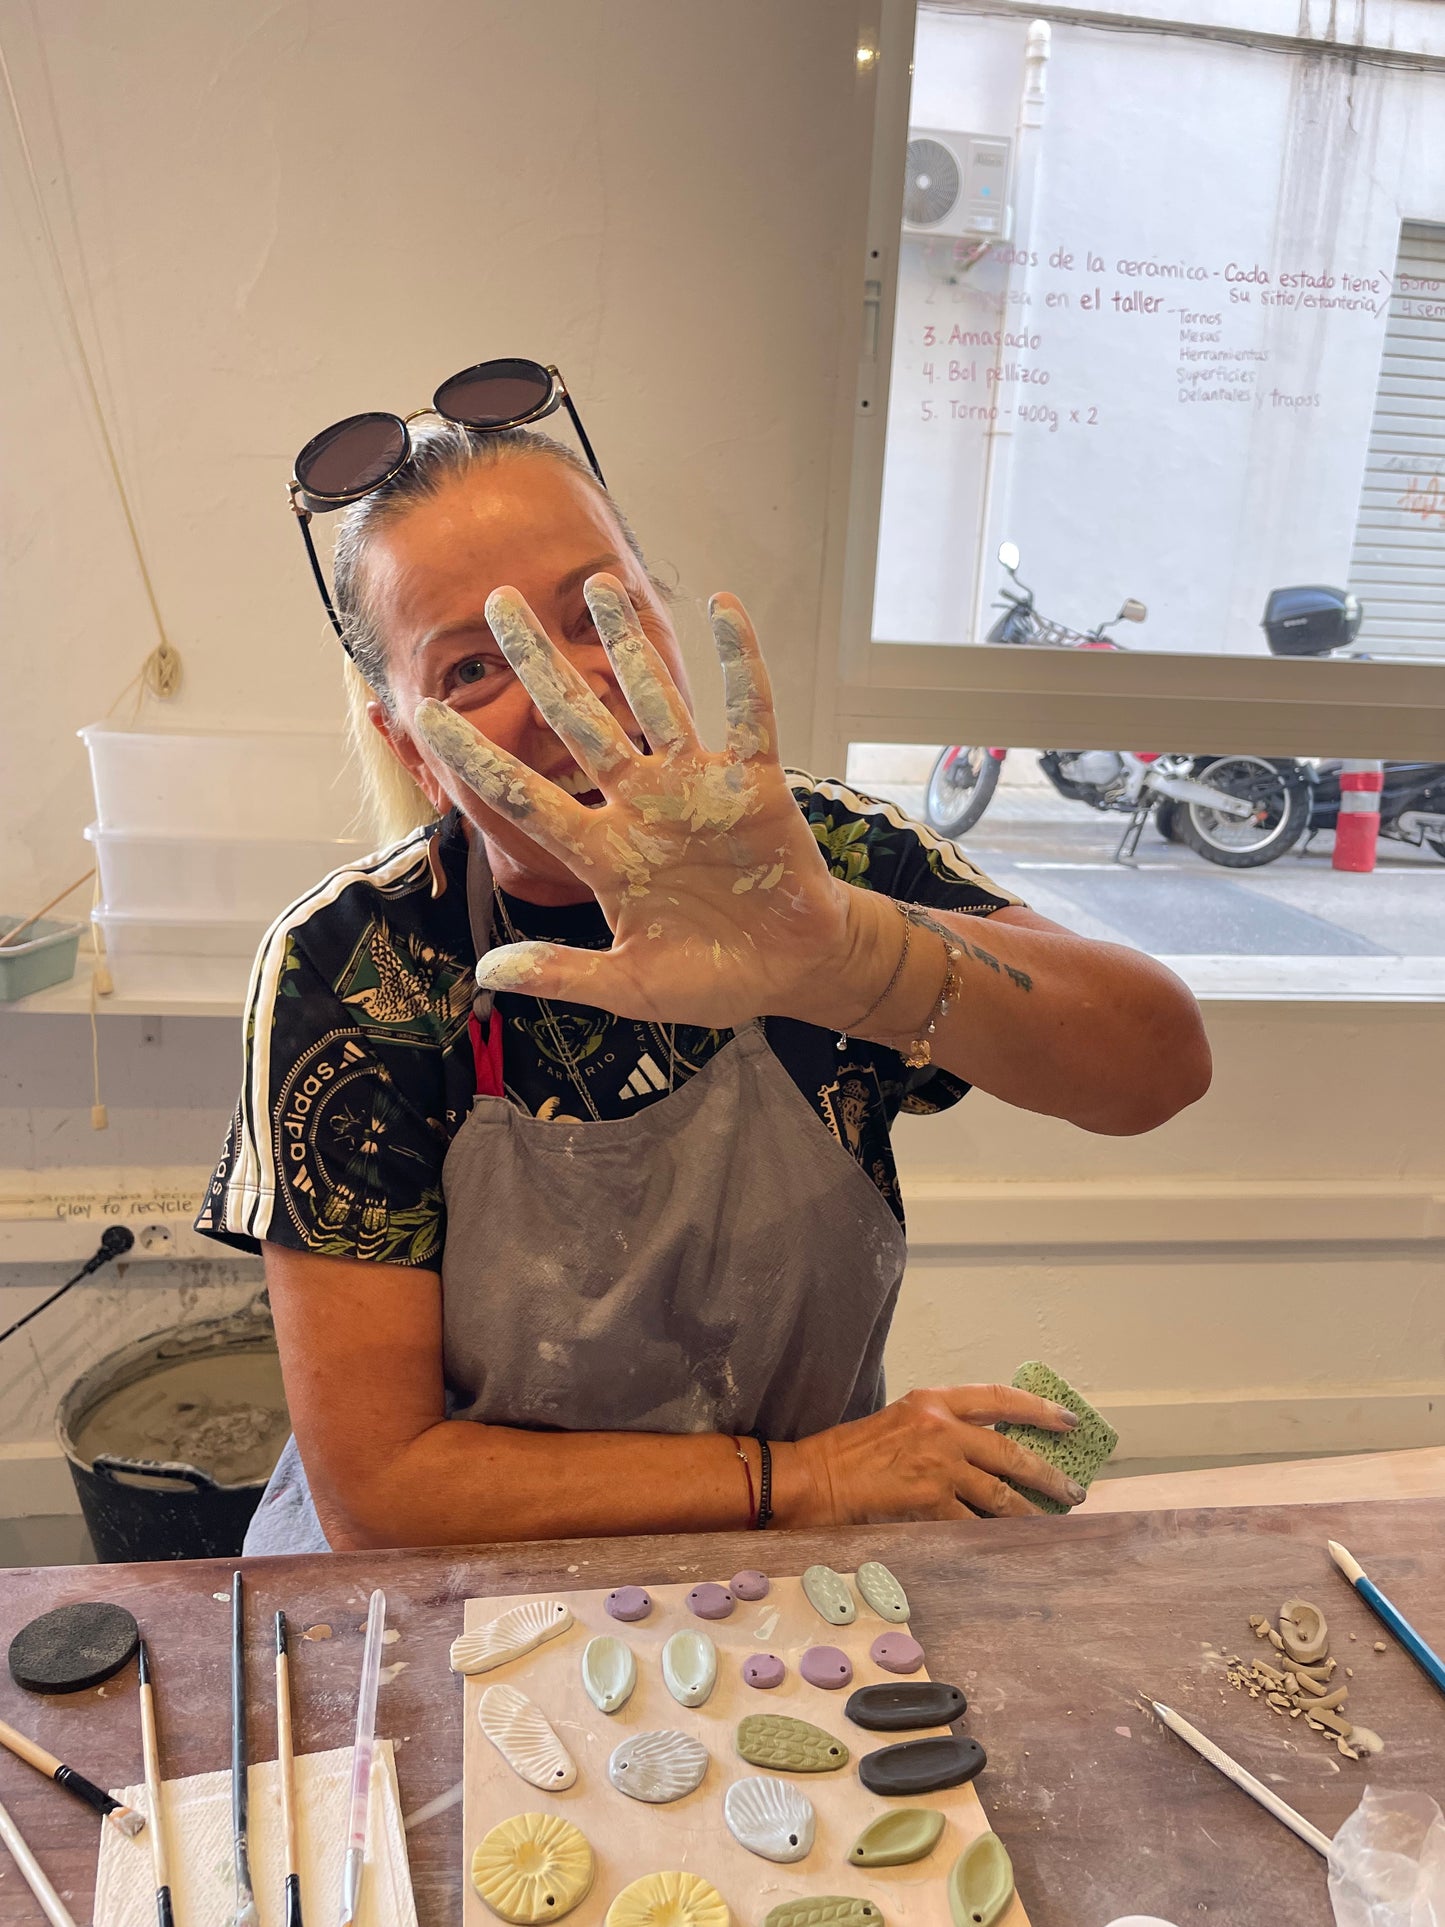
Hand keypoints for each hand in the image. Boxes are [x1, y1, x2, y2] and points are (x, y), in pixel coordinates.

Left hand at [412, 575, 893, 1029]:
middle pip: (579, 721)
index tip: (428, 713)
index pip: (526, 796)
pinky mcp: (757, 784)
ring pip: (655, 700)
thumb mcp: (632, 988)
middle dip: (540, 663)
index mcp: (604, 853)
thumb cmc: (712, 980)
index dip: (479, 757)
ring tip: (600, 584)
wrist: (794, 972)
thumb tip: (486, 970)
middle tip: (500, 601)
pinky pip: (747, 712)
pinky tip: (725, 607)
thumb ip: (564, 974)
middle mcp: (642, 806)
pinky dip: (740, 662)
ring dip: (628, 644)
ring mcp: (698, 789)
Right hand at [781, 1385, 1087, 1523]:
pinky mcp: (929, 1501)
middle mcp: (940, 1427)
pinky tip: (1009, 1543)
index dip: (1039, 1409)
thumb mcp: (900, 1422)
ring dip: (1030, 1511)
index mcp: (933, 1401)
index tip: (1067, 1421)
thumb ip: (939, 1430)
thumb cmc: (849, 1454)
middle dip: (1047, 1473)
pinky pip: (973, 1522)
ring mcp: (937, 1465)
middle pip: (1011, 1451)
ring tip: (1049, 1522)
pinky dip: (993, 1534)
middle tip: (1072, 1489)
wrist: (814, 1477)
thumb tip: (984, 1452)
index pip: (999, 1399)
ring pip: (1000, 1492)